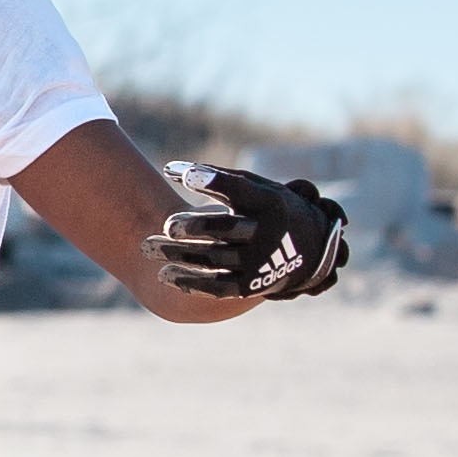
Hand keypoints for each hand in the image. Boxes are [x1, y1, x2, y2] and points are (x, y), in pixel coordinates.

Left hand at [153, 162, 348, 301]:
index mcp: (269, 202)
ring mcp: (260, 262)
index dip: (213, 182)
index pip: (239, 190)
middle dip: (195, 226)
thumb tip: (169, 169)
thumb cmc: (268, 208)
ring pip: (215, 259)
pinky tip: (165, 274)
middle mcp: (267, 232)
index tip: (185, 177)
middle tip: (167, 225)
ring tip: (147, 247)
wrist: (310, 248)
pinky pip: (218, 287)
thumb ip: (216, 177)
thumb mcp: (255, 187)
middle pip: (226, 229)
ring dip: (180, 254)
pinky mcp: (252, 286)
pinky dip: (191, 282)